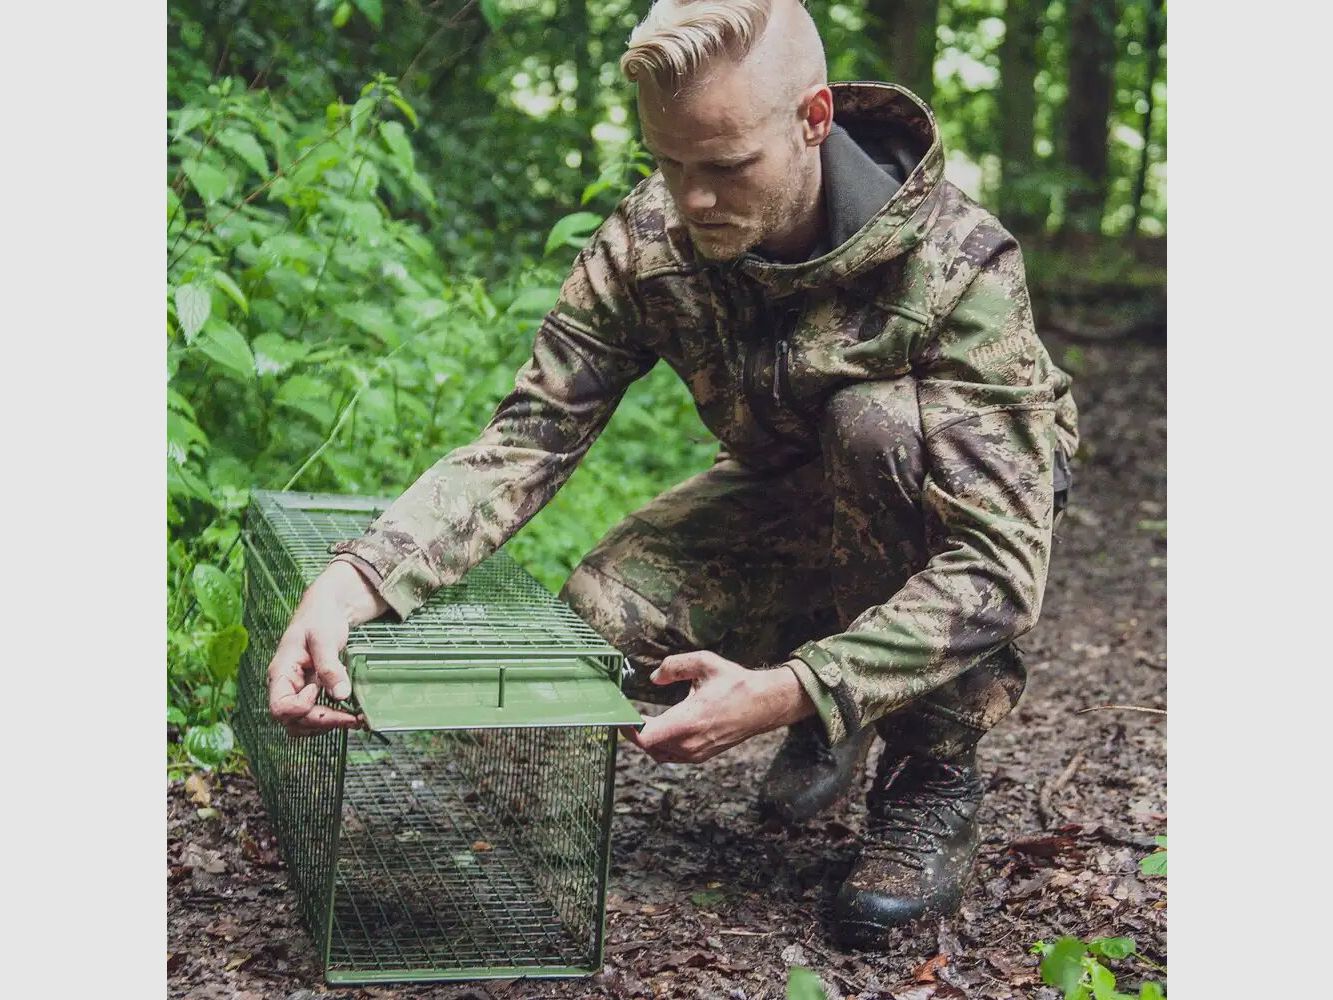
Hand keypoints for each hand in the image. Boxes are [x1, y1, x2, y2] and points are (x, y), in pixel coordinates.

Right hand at [267, 560, 388, 736]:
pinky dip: (331, 719)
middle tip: (351, 717)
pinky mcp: (312, 692)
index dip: (302, 707)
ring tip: (354, 718)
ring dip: (327, 725)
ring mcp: (298, 691)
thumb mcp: (324, 639)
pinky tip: (351, 714)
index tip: (320, 689)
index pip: (280, 708)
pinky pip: (315, 715)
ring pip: (303, 724)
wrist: (327, 609)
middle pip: (292, 721)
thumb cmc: (320, 618)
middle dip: (321, 722)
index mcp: (281, 672)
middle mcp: (285, 686)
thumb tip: (340, 695)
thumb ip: (330, 667)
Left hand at [621, 651, 814, 763]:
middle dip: (634, 730)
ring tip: (641, 719)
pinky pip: (671, 756)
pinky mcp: (701, 756)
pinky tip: (661, 727)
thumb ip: (675, 666)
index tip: (621, 713)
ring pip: (658, 753)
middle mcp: (690, 743)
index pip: (645, 737)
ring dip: (648, 738)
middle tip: (626, 712)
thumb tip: (654, 677)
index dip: (627, 728)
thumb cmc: (736, 684)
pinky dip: (661, 744)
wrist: (764, 705)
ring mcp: (696, 753)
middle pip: (647, 746)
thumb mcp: (705, 663)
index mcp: (688, 721)